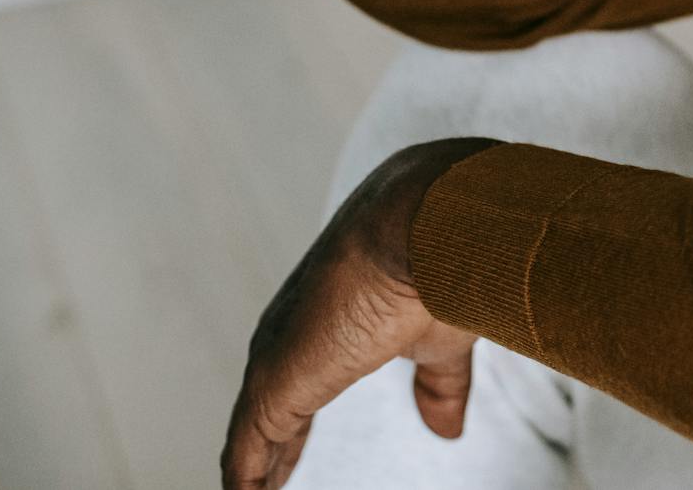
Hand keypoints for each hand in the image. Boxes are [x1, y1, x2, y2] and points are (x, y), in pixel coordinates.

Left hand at [219, 137, 498, 488]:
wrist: (426, 228)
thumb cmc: (440, 267)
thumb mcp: (440, 340)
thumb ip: (437, 385)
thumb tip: (447, 430)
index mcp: (330, 314)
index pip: (300, 375)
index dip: (295, 425)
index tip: (290, 458)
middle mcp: (292, 332)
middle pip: (267, 406)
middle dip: (267, 452)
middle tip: (265, 488)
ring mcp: (277, 358)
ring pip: (252, 431)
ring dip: (256, 472)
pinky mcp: (271, 385)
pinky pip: (245, 452)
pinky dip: (247, 484)